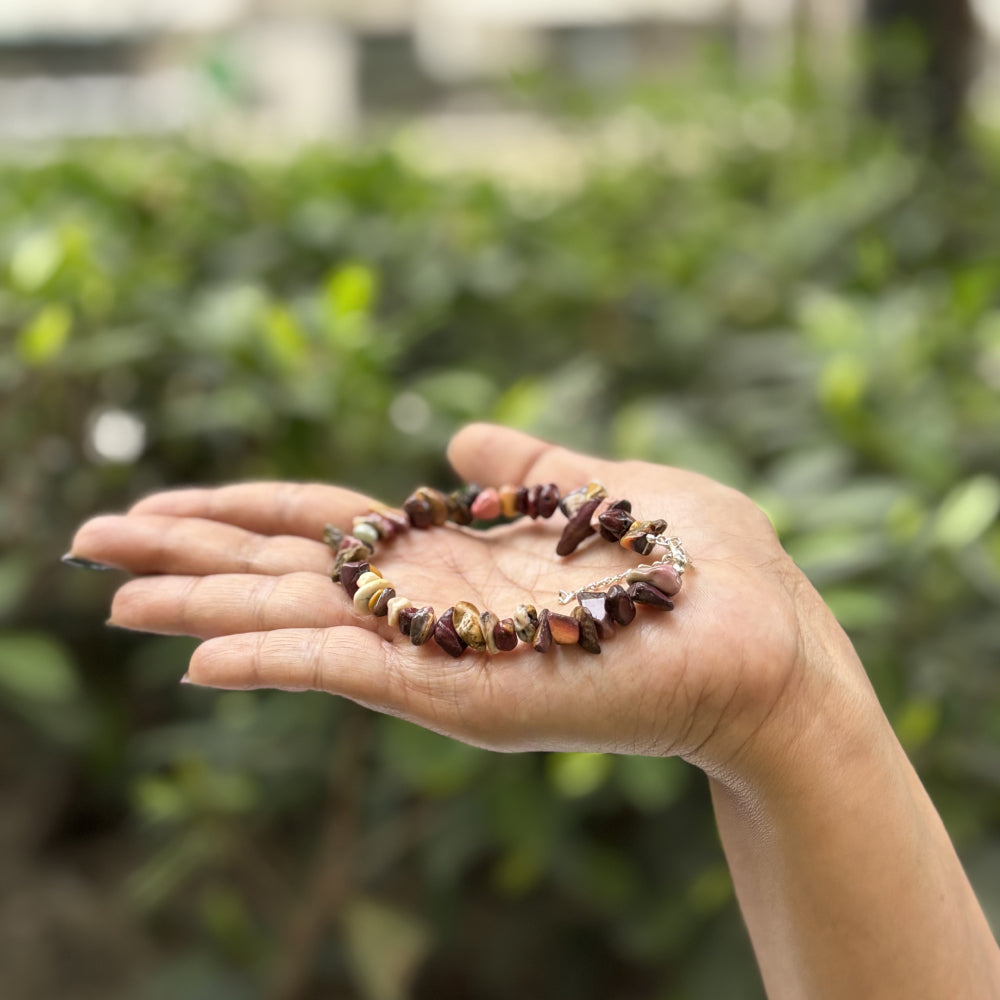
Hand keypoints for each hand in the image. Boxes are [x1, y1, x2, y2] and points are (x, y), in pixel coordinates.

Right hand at [67, 423, 871, 777]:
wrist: (768, 638)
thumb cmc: (700, 564)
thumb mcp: (602, 489)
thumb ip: (523, 468)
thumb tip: (452, 442)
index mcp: (460, 557)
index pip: (330, 527)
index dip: (247, 510)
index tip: (169, 497)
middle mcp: (437, 608)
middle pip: (293, 573)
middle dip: (192, 552)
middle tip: (89, 535)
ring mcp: (448, 656)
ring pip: (303, 627)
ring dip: (207, 608)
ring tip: (114, 589)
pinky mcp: (474, 694)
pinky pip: (362, 676)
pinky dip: (281, 666)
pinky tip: (201, 653)